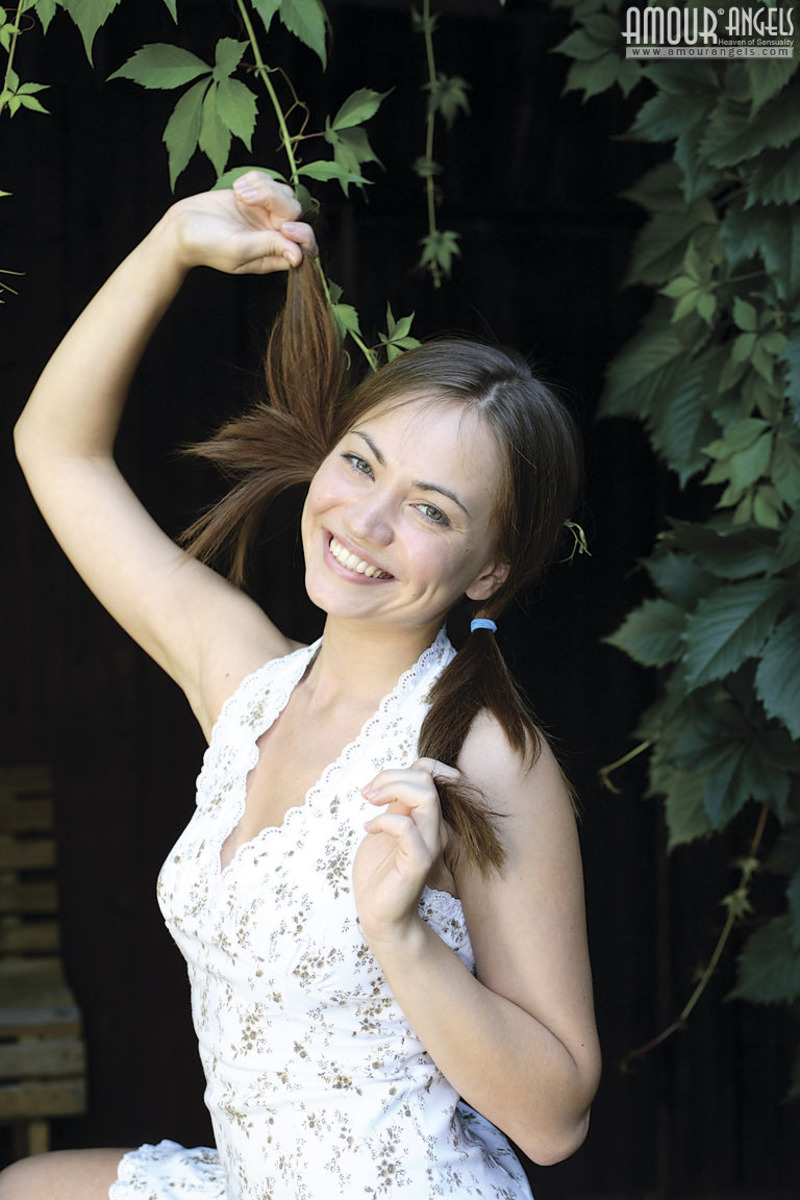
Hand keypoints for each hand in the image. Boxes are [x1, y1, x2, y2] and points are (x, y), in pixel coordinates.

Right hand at [164, 171, 316, 274]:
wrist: (180, 226)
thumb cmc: (206, 244)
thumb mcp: (238, 249)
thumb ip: (269, 247)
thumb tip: (299, 256)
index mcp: (273, 255)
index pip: (306, 247)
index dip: (302, 234)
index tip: (282, 227)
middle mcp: (273, 234)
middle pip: (295, 212)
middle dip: (275, 200)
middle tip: (247, 199)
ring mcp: (264, 214)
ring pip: (283, 192)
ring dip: (262, 186)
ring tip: (239, 194)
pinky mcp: (254, 196)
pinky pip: (267, 179)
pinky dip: (254, 179)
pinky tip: (237, 189)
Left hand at [352, 758, 457, 946]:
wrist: (378, 913)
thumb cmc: (379, 871)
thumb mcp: (386, 826)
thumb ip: (395, 803)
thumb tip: (394, 776)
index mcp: (426, 817)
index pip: (431, 774)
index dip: (407, 767)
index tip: (376, 785)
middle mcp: (433, 828)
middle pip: (426, 781)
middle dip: (391, 777)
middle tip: (368, 794)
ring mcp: (428, 845)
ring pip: (425, 798)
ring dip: (391, 790)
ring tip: (370, 803)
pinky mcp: (417, 863)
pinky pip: (406, 828)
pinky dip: (383, 821)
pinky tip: (369, 829)